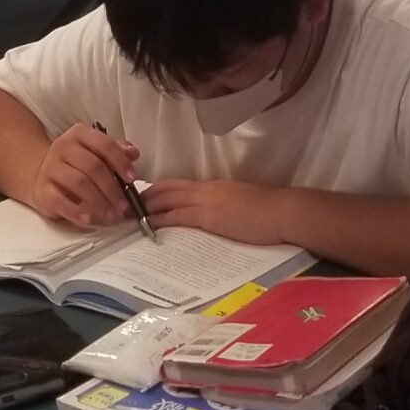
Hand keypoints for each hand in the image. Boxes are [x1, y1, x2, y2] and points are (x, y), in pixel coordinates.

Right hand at [26, 123, 139, 228]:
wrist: (41, 175)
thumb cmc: (75, 165)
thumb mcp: (95, 153)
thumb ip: (115, 152)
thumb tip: (133, 153)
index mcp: (79, 134)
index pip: (104, 144)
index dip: (120, 162)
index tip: (132, 178)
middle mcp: (63, 147)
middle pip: (93, 166)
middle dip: (112, 188)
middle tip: (124, 204)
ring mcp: (50, 168)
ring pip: (79, 183)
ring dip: (99, 201)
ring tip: (112, 214)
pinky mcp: (42, 189)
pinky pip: (59, 200)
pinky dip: (76, 211)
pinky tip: (88, 218)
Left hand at [141, 177, 292, 245]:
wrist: (283, 211)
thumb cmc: (269, 210)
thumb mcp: (241, 202)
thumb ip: (225, 205)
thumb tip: (215, 215)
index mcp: (214, 186)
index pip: (178, 184)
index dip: (158, 189)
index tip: (142, 196)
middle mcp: (206, 189)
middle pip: (167, 187)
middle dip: (144, 195)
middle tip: (126, 204)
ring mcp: (207, 201)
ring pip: (168, 199)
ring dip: (146, 206)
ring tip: (129, 214)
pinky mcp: (209, 216)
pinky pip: (178, 215)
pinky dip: (161, 219)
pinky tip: (149, 226)